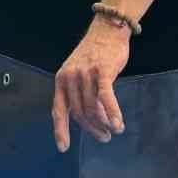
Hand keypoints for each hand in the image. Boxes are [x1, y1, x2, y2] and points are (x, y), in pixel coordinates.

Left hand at [51, 17, 130, 151]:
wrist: (107, 30)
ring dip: (104, 123)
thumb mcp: (78, 72)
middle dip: (92, 128)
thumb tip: (89, 119)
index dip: (60, 130)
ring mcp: (86, 74)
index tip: (64, 147)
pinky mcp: (102, 71)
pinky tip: (118, 124)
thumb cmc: (94, 54)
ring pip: (93, 107)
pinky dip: (113, 113)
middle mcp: (70, 77)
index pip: (59, 110)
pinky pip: (106, 97)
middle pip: (80, 112)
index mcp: (61, 80)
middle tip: (104, 136)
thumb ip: (79, 93)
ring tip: (114, 130)